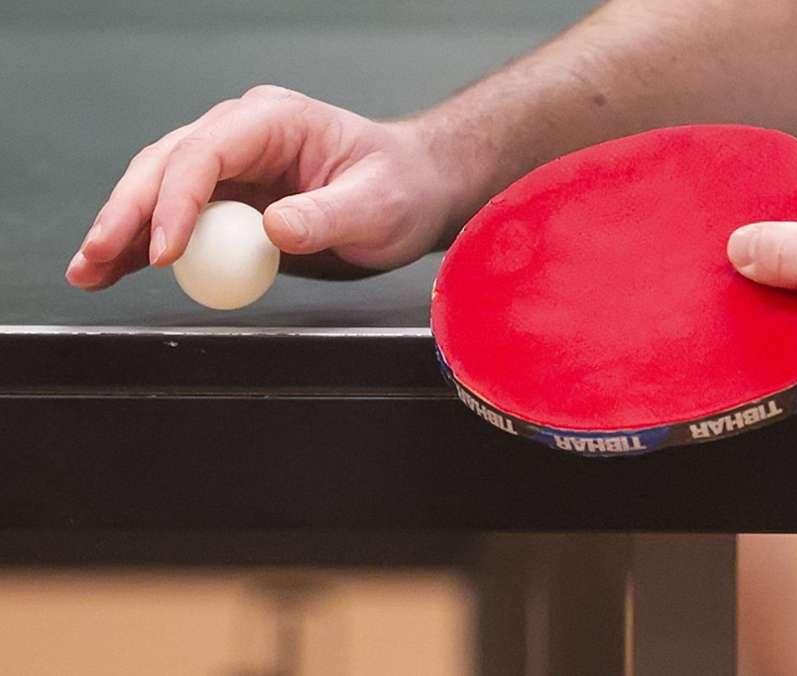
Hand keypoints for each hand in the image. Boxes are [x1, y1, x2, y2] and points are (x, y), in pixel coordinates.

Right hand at [66, 85, 478, 288]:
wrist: (413, 190)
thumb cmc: (401, 186)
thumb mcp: (377, 205)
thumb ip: (328, 216)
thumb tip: (274, 230)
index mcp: (276, 121)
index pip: (208, 152)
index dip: (178, 200)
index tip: (165, 250)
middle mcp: (243, 134)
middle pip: (167, 166)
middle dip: (129, 213)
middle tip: (98, 257)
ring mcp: (232, 165)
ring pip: (160, 189)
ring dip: (123, 229)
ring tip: (89, 271)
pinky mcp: (230, 199)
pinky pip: (177, 216)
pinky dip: (145, 242)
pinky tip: (114, 269)